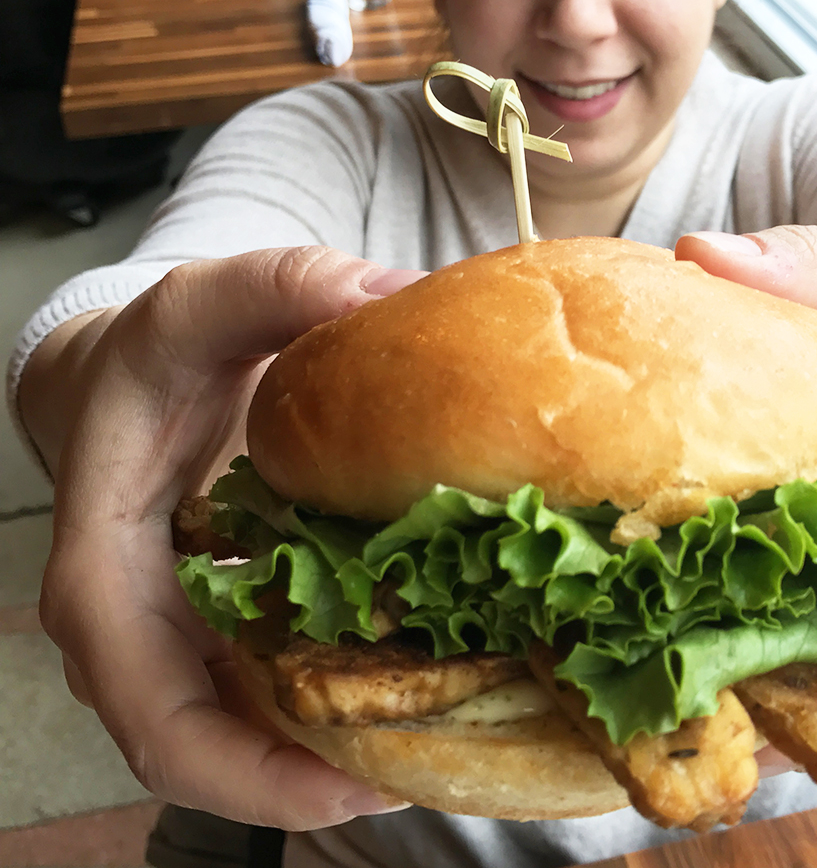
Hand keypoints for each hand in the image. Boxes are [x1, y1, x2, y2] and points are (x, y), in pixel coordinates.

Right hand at [30, 247, 425, 828]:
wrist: (131, 376)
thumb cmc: (157, 353)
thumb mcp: (211, 298)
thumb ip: (292, 285)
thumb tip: (399, 292)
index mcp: (108, 576)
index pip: (160, 719)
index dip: (254, 777)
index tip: (360, 783)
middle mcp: (135, 632)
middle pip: (213, 753)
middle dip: (317, 780)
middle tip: (440, 766)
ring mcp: (176, 637)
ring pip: (247, 735)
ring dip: (339, 749)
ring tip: (455, 736)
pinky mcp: (218, 627)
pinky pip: (270, 690)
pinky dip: (338, 699)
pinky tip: (424, 673)